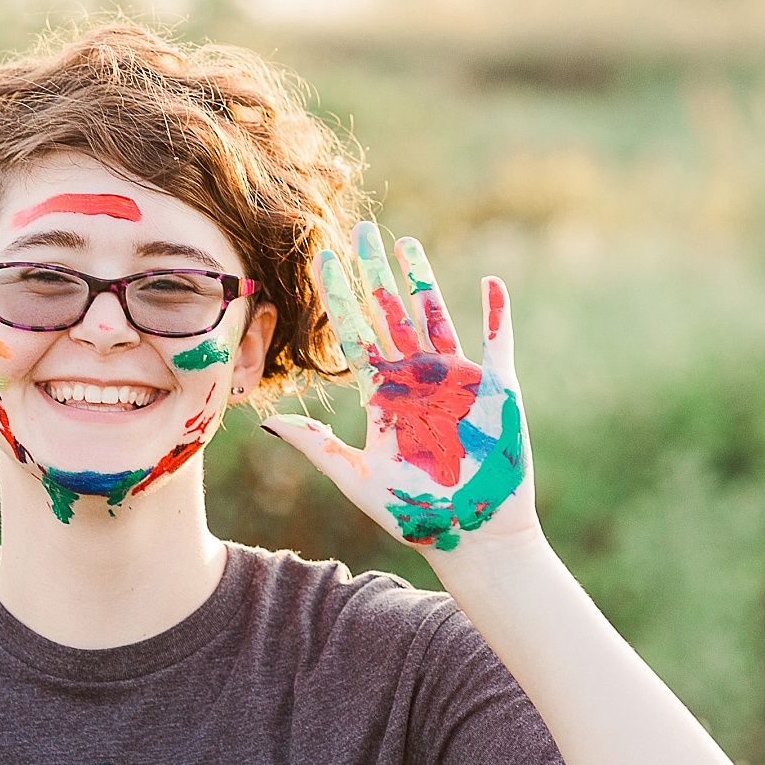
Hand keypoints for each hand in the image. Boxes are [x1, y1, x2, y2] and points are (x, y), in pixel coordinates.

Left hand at [262, 221, 538, 555]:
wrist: (473, 536)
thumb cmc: (416, 515)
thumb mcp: (358, 480)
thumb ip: (316, 447)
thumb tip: (266, 422)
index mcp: (382, 395)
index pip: (353, 334)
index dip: (337, 297)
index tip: (320, 260)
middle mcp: (416, 379)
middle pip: (390, 312)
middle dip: (373, 272)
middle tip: (359, 228)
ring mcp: (456, 380)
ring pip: (435, 316)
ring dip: (421, 280)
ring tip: (403, 243)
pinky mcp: (496, 390)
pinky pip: (497, 343)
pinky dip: (496, 314)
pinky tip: (491, 283)